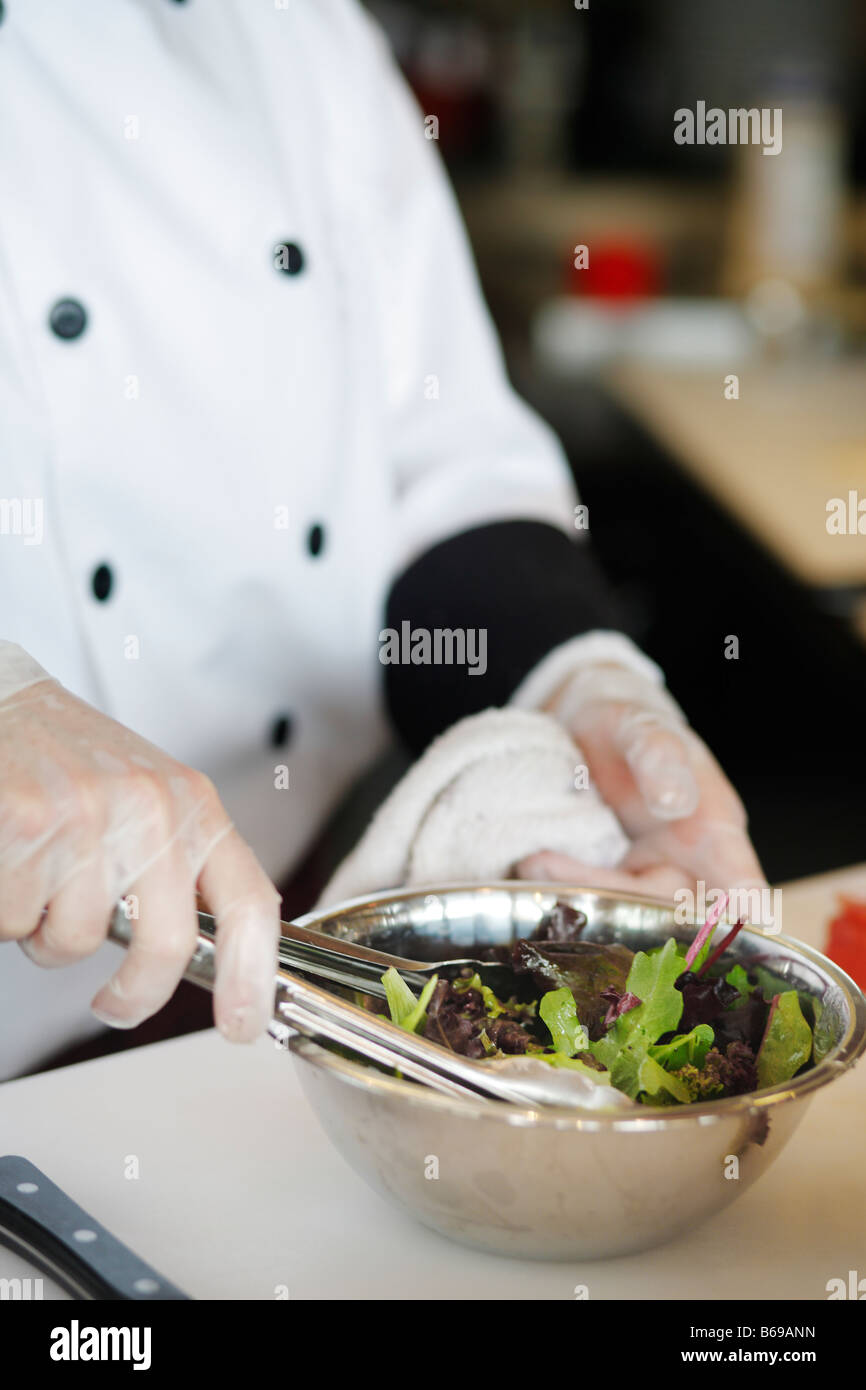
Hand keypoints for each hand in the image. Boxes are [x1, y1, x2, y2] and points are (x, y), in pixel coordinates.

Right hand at [0, 659, 280, 1040]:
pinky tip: (10, 862)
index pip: (250, 901)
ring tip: (41, 878)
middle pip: (168, 945)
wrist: (2, 705)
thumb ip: (178, 868)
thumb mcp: (150, 801)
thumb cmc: (71, 761)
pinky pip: (20, 921)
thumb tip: (210, 957)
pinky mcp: (34, 823)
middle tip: (114, 1005)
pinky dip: (8, 911)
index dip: (254, 975)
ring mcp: (94, 816)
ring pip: (78, 942)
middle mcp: (154, 809)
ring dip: (48, 932)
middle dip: (135, 994)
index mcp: (194, 806)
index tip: (242, 1024)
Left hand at [519, 661, 766, 898]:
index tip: (739, 933)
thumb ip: (659, 755)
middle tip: (546, 862)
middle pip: (666, 904)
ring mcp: (645, 878)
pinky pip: (596, 904)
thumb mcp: (640, 726)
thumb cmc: (627, 723)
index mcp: (713, 829)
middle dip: (610, 893)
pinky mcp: (609, 885)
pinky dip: (567, 895)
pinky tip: (534, 877)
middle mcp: (686, 863)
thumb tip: (674, 802)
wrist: (580, 729)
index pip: (739, 880)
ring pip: (626, 911)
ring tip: (534, 862)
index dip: (741, 912)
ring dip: (580, 894)